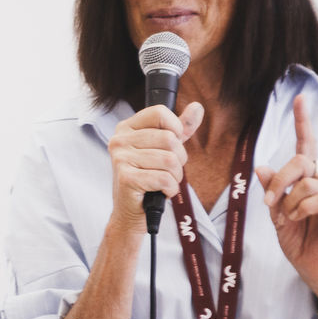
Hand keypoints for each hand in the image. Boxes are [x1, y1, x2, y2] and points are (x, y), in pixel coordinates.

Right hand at [106, 101, 204, 235]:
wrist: (131, 211)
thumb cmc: (148, 177)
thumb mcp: (164, 148)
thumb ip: (180, 128)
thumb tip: (197, 107)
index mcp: (127, 127)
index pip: (160, 113)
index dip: (175, 129)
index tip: (172, 145)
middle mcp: (120, 139)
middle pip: (169, 138)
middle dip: (179, 159)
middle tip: (168, 171)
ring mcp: (121, 158)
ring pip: (170, 160)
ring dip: (175, 177)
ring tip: (164, 182)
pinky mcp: (126, 178)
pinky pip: (164, 179)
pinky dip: (170, 189)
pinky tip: (160, 192)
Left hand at [255, 94, 317, 308]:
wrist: (313, 269)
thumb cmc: (298, 241)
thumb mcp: (276, 213)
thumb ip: (272, 190)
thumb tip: (262, 167)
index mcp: (308, 180)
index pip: (305, 146)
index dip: (302, 122)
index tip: (299, 99)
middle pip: (300, 160)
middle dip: (280, 179)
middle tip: (268, 203)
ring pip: (307, 181)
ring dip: (288, 202)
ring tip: (288, 219)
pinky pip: (317, 197)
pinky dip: (300, 209)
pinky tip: (297, 221)